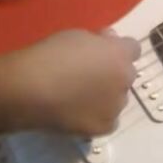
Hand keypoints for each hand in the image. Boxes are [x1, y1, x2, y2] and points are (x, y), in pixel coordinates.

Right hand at [0, 29, 140, 135]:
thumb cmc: (50, 55)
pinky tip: (79, 113)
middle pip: (126, 74)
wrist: (30, 89)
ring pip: (117, 99)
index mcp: (120, 54)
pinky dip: (97, 116)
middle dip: (112, 73)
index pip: (132, 48)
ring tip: (79, 97)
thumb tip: (108, 41)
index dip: (117, 49)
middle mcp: (124, 80)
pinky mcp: (103, 127)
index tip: (100, 51)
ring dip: (106, 96)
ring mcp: (116, 106)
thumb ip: (98, 40)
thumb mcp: (77, 35)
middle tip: (88, 76)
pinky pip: (108, 120)